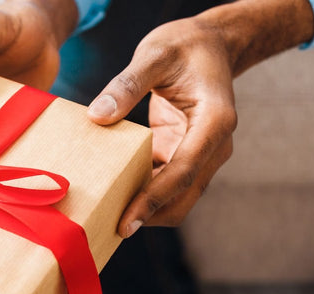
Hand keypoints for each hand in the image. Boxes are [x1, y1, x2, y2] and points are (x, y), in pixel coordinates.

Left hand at [86, 0, 313, 237]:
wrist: (210, 45)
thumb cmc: (185, 46)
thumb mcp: (155, 54)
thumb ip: (126, 84)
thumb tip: (97, 116)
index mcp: (215, 121)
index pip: (184, 171)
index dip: (153, 200)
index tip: (126, 222)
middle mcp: (214, 145)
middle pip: (183, 196)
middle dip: (150, 215)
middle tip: (107, 229)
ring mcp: (201, 154)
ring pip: (176, 197)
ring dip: (146, 209)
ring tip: (105, 217)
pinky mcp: (183, 154)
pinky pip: (164, 183)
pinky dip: (142, 192)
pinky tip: (112, 193)